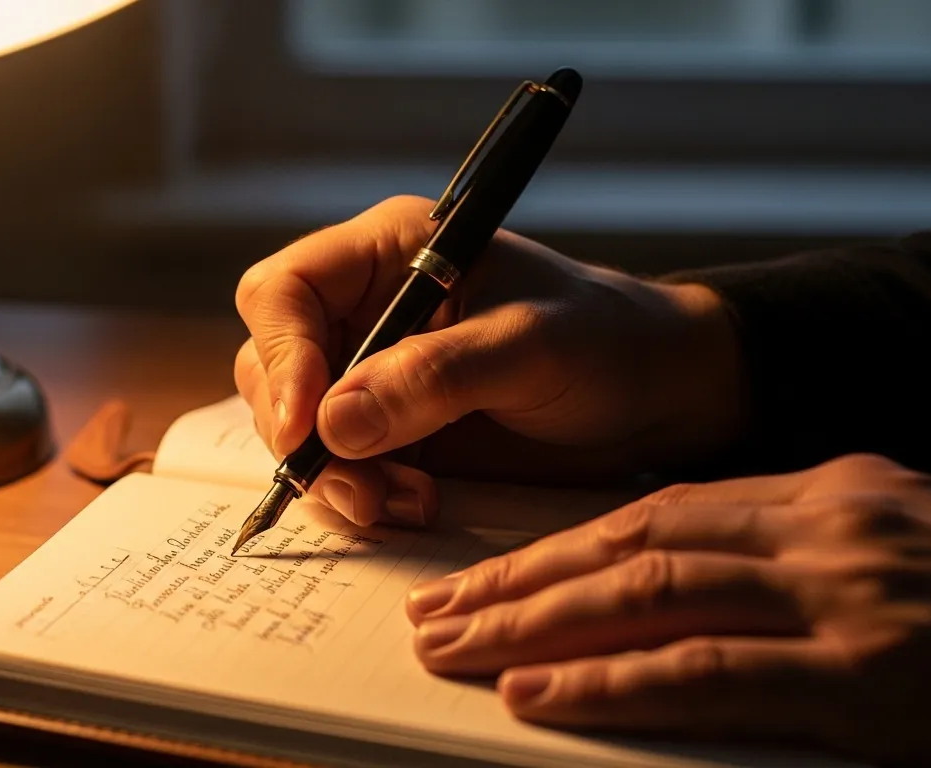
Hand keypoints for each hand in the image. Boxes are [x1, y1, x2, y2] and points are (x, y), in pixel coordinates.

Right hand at [234, 195, 742, 527]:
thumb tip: (334, 423)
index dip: (281, 355)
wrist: (659, 400)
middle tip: (358, 485)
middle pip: (271, 365)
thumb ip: (436, 377)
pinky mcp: (390, 432)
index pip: (284, 292)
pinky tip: (412, 505)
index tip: (309, 424)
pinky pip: (336, 467)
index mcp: (388, 252)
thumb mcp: (533, 347)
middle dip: (301, 433)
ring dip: (332, 476)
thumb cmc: (609, 342)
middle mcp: (365, 309)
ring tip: (401, 501)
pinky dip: (359, 496)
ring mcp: (372, 374)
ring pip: (297, 426)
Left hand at [404, 453, 930, 764]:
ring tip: (456, 647)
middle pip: (632, 545)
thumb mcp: (900, 535)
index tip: (483, 572)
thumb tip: (675, 569)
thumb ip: (792, 546)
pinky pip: (709, 675)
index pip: (656, 511)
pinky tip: (542, 693)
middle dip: (520, 581)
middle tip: (434, 611)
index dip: (556, 544)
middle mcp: (823, 531)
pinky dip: (614, 683)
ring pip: (651, 597)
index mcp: (825, 494)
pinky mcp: (866, 680)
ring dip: (540, 626)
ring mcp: (844, 602)